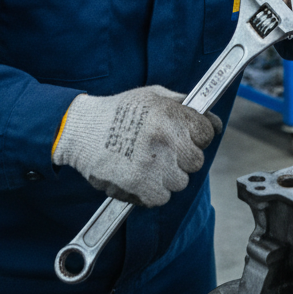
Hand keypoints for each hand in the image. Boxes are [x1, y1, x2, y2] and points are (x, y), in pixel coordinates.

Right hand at [52, 86, 221, 206]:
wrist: (81, 132)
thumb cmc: (118, 111)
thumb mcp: (152, 95)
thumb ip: (182, 104)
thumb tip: (211, 119)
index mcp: (169, 115)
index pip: (207, 133)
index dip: (198, 135)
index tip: (189, 136)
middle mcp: (164, 141)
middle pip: (196, 161)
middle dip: (184, 157)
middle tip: (166, 151)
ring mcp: (153, 166)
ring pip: (180, 182)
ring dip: (168, 175)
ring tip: (149, 162)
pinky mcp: (139, 187)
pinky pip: (162, 197)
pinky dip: (153, 191)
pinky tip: (141, 175)